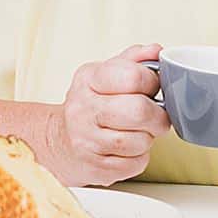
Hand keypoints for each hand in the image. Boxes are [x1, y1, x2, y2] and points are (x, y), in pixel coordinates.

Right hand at [49, 44, 170, 186]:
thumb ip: (133, 59)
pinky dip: (140, 157)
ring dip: (148, 138)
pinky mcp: (94, 167)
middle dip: (158, 116)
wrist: (59, 140)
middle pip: (139, 111)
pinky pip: (135, 164)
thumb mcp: (106, 73)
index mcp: (89, 79)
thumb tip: (156, 50)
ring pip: (140, 141)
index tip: (153, 87)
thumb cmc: (92, 104)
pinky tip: (128, 149)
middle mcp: (83, 108)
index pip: (132, 76)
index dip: (153, 82)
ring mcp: (85, 140)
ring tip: (138, 132)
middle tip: (156, 116)